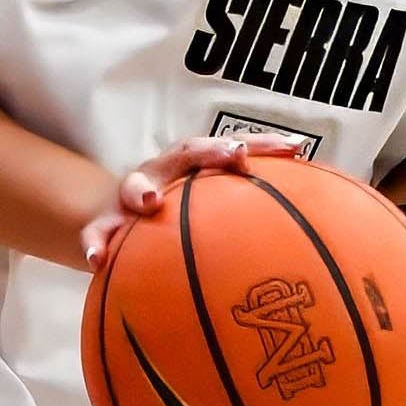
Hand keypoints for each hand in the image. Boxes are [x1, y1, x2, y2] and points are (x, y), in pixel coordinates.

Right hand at [79, 133, 306, 269]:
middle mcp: (165, 173)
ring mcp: (130, 197)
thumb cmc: (175, 221)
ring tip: (146, 202)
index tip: (293, 148)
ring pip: (133, 185)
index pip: (234, 149)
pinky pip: (96, 234)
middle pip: (187, 153)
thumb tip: (310, 239)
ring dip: (141, 189)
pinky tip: (97, 260)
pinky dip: (95, 243)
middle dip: (210, 152)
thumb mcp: (209, 218)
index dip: (263, 145)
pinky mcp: (103, 224)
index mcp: (194, 168)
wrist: (113, 227)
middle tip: (234, 156)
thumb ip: (248, 222)